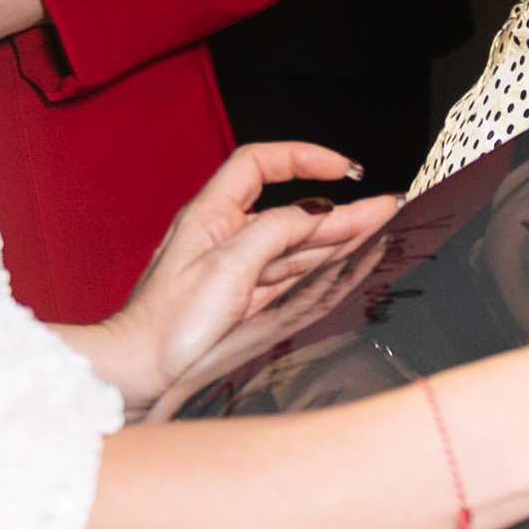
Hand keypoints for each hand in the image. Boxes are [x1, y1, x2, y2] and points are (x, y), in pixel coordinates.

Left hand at [80, 144, 399, 414]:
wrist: (144, 371)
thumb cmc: (168, 323)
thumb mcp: (228, 265)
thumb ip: (276, 230)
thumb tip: (314, 213)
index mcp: (210, 214)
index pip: (259, 163)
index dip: (301, 157)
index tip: (340, 168)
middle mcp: (226, 236)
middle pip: (290, 211)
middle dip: (339, 208)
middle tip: (383, 207)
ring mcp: (238, 270)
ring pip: (298, 245)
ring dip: (341, 236)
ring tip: (381, 226)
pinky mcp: (246, 300)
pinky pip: (293, 274)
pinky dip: (324, 265)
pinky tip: (350, 259)